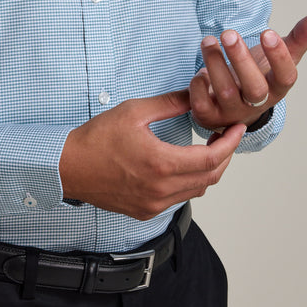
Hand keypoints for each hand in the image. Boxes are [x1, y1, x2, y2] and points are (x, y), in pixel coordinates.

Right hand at [59, 90, 245, 220]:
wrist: (70, 166)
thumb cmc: (97, 138)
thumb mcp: (134, 111)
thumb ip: (169, 104)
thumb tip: (195, 95)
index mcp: (160, 164)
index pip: (211, 159)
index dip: (230, 144)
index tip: (237, 129)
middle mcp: (160, 190)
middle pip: (210, 178)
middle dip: (224, 156)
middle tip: (226, 136)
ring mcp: (153, 204)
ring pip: (197, 190)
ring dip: (208, 170)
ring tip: (207, 148)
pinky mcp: (145, 211)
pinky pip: (179, 199)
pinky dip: (189, 182)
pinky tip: (183, 165)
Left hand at [189, 12, 306, 131]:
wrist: (232, 105)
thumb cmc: (258, 76)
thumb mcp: (278, 57)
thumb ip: (299, 37)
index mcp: (276, 88)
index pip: (285, 77)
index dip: (279, 56)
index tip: (268, 32)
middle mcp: (256, 103)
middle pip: (255, 88)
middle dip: (241, 59)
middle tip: (229, 33)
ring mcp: (232, 112)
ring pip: (226, 91)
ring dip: (215, 63)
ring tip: (208, 41)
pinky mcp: (208, 116)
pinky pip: (201, 105)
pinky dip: (198, 85)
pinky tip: (200, 70)